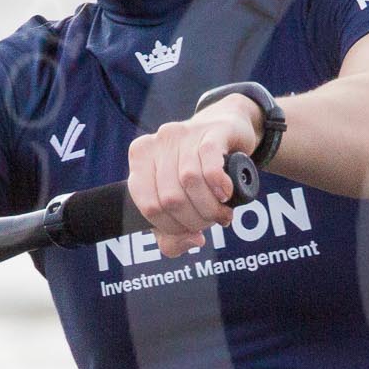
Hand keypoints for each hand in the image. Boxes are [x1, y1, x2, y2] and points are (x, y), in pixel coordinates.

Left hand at [127, 99, 261, 257]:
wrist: (228, 127)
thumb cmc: (200, 167)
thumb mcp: (182, 197)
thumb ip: (174, 231)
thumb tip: (192, 241)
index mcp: (140, 159)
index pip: (148, 206)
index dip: (172, 227)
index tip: (192, 231)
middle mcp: (157, 143)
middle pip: (170, 197)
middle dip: (195, 219)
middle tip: (211, 221)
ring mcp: (183, 134)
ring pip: (189, 181)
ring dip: (209, 207)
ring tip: (222, 213)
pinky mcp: (211, 131)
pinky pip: (209, 162)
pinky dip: (218, 185)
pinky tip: (226, 193)